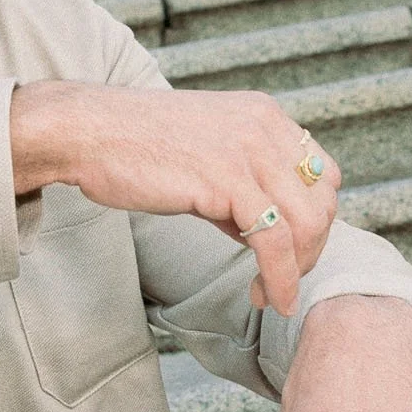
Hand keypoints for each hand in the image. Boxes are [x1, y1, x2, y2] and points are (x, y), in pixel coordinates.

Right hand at [9, 80, 339, 317]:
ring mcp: (249, 151)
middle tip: (282, 278)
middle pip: (324, 200)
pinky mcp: (228, 180)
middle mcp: (265, 126)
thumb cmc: (133, 145)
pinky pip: (275, 241)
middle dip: (311, 248)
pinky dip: (280, 278)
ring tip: (270, 293)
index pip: (323, 173)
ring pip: (308, 223)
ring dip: (297, 269)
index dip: (315, 219)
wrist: (87, 131)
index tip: (290, 252)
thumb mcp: (205, 151)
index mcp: (264, 114)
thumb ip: (244, 182)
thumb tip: (267, 231)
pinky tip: (267, 297)